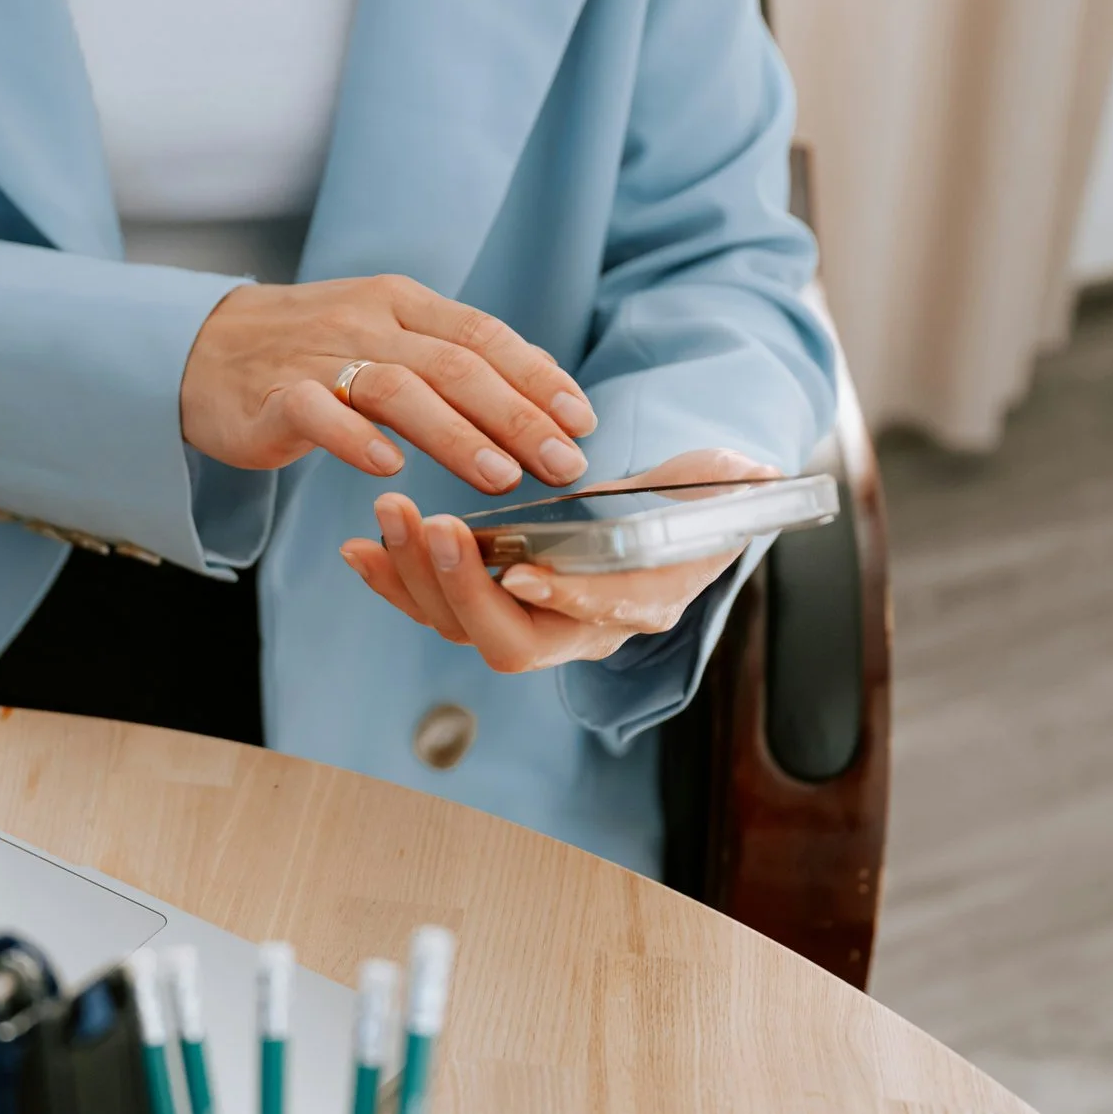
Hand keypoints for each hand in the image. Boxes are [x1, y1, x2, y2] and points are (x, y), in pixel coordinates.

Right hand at [180, 275, 594, 495]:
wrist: (202, 349)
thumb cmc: (311, 352)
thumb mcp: (385, 335)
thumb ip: (451, 356)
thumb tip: (540, 391)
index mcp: (401, 302)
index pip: (483, 335)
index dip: (536, 377)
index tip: (582, 422)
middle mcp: (365, 321)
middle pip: (454, 365)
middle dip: (517, 416)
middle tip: (563, 464)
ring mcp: (316, 356)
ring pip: (398, 389)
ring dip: (455, 434)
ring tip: (501, 477)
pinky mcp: (271, 396)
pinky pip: (318, 413)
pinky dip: (356, 440)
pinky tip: (390, 472)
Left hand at [337, 450, 776, 672]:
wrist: (662, 515)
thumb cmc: (693, 497)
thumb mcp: (719, 484)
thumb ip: (726, 482)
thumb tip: (752, 472)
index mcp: (643, 605)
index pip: (603, 619)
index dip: (566, 601)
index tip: (525, 572)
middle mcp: (581, 634)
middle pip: (511, 640)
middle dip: (463, 586)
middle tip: (430, 521)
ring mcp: (529, 624)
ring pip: (459, 625)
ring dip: (416, 573)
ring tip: (388, 514)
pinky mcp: (485, 605)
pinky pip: (432, 606)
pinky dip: (394, 578)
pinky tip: (360, 548)